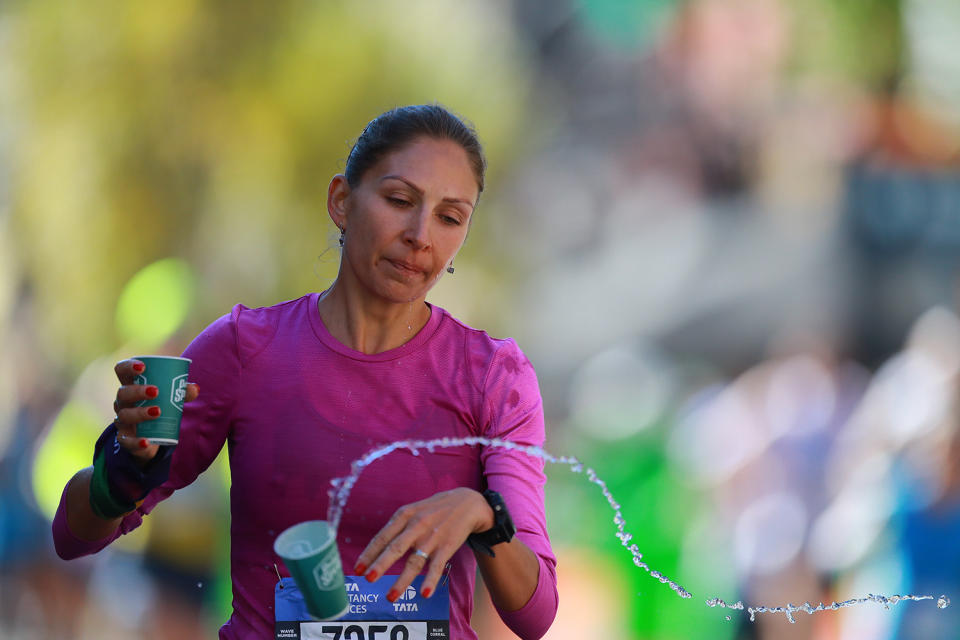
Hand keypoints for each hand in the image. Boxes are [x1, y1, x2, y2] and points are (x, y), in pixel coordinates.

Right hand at [113, 358, 198, 464]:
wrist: (154, 435)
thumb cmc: (161, 405)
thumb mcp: (172, 397)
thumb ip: (183, 392)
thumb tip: (194, 388)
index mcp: (131, 385)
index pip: (121, 370)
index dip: (128, 366)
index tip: (142, 367)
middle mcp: (123, 401)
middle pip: (123, 392)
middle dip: (137, 391)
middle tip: (155, 391)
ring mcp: (122, 420)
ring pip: (125, 415)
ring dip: (140, 412)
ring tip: (157, 411)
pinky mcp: (125, 438)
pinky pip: (126, 440)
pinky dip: (136, 442)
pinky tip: (146, 441)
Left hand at [353, 488, 493, 601]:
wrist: (467, 503)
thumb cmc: (434, 509)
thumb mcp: (413, 510)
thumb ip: (397, 527)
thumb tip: (376, 548)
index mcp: (405, 515)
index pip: (383, 537)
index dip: (369, 553)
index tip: (357, 568)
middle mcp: (416, 525)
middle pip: (395, 548)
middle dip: (380, 564)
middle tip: (367, 578)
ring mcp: (432, 537)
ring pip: (414, 561)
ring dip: (401, 581)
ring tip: (390, 597)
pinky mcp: (447, 546)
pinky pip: (436, 566)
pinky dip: (430, 580)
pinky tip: (424, 594)